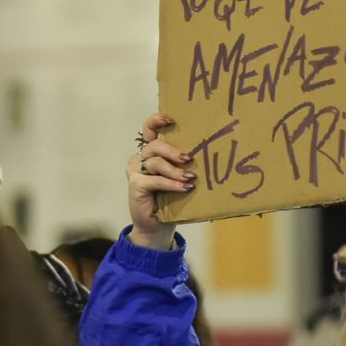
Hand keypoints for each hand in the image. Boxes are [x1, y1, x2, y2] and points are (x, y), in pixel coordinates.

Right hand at [128, 114, 191, 250]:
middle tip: (189, 158)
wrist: (157, 226)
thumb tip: (210, 151)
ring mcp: (136, 171)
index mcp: (151, 152)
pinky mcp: (136, 185)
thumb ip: (183, 164)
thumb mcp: (178, 177)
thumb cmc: (171, 199)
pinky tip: (185, 187)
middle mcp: (140, 158)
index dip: (157, 120)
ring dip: (175, 170)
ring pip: (155, 162)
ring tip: (191, 177)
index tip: (171, 119)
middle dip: (173, 150)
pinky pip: (155, 180)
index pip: (149, 129)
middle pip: (154, 145)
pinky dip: (171, 184)